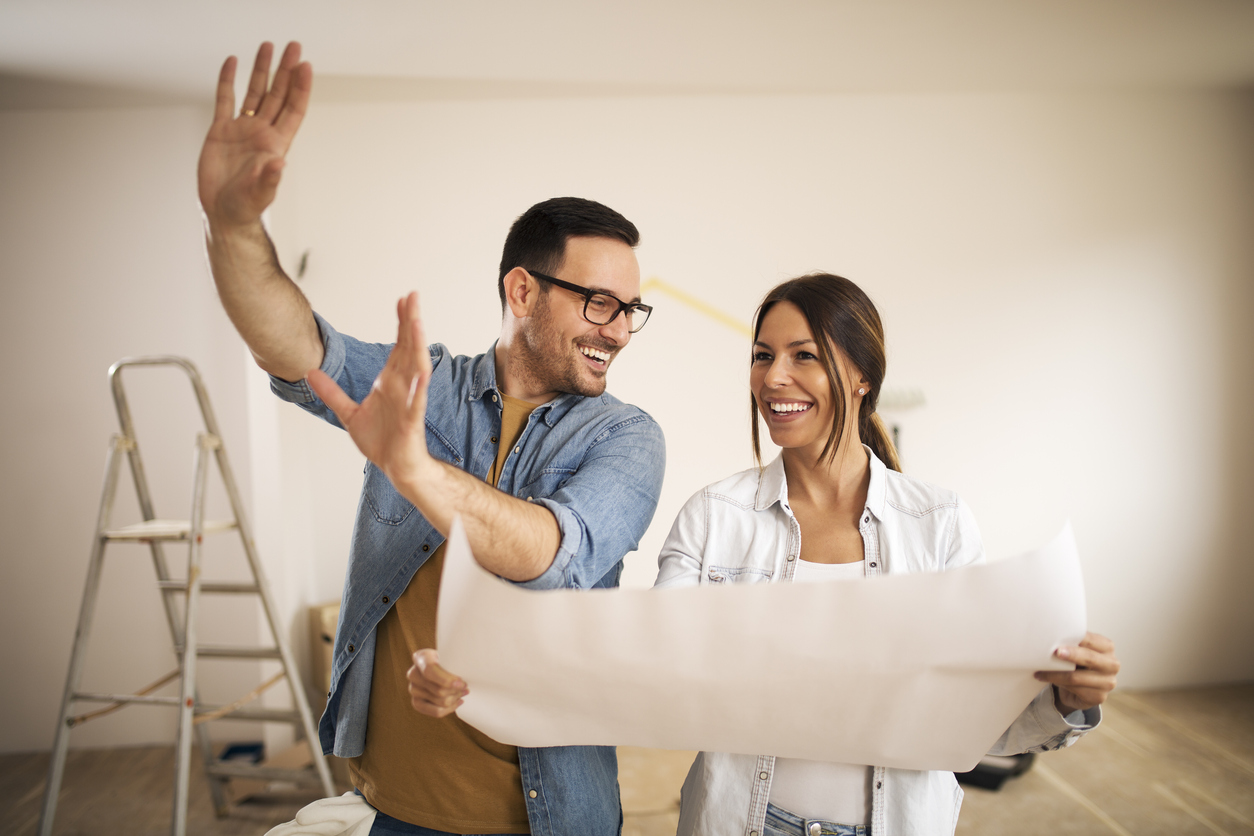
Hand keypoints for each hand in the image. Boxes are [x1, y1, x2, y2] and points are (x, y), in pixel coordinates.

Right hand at [198, 41, 310, 227]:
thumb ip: (270, 178)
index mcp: (276, 143)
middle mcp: (262, 132)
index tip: (305, 65)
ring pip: (255, 92)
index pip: (292, 109)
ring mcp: (242, 129)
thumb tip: (279, 163)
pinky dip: (228, 80)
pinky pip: (225, 99)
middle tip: (294, 45)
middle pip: (277, 94)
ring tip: (268, 46)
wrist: (223, 213)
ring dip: (261, 70)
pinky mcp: (221, 131)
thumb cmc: (246, 207)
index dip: (300, 88)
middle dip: (285, 70)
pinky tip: (232, 62)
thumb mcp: (260, 193)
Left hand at [308, 293, 435, 492]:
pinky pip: (416, 400)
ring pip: (415, 367)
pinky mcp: (411, 420)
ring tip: (417, 322)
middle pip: (408, 348)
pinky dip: (418, 385)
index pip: (398, 346)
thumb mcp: (348, 414)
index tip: (402, 301)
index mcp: (389, 383)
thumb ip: (331, 392)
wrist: (396, 468)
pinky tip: (422, 369)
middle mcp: (401, 386)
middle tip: (414, 296)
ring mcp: (408, 401)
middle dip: (411, 322)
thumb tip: (310, 372)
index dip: (401, 323)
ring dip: (416, 344)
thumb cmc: (382, 442)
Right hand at [407, 649, 468, 717]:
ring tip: (463, 692)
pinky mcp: (416, 702)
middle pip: (438, 690)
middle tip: (466, 687)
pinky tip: (458, 702)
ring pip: (439, 701)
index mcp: (421, 657)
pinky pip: (435, 711)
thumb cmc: (449, 658)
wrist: (442, 664)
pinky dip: (449, 709)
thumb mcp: (451, 654)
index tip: (462, 683)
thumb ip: (455, 660)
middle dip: (456, 691)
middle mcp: (413, 673)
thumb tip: (465, 675)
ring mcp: (413, 688)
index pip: (430, 671)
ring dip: (455, 698)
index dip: (447, 680)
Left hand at [1035, 631, 1118, 713]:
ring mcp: (1108, 683)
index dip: (1076, 638)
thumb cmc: (1077, 663)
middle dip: (1071, 655)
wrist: (1079, 687)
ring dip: (1055, 674)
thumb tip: (1052, 636)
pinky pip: (1074, 689)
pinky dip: (1057, 683)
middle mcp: (1112, 665)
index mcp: (1107, 648)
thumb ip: (1072, 643)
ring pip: (1076, 677)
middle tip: (1055, 653)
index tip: (1061, 637)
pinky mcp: (1099, 697)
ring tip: (1039, 671)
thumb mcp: (1077, 650)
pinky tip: (1046, 679)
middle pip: (1089, 658)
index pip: (1091, 640)